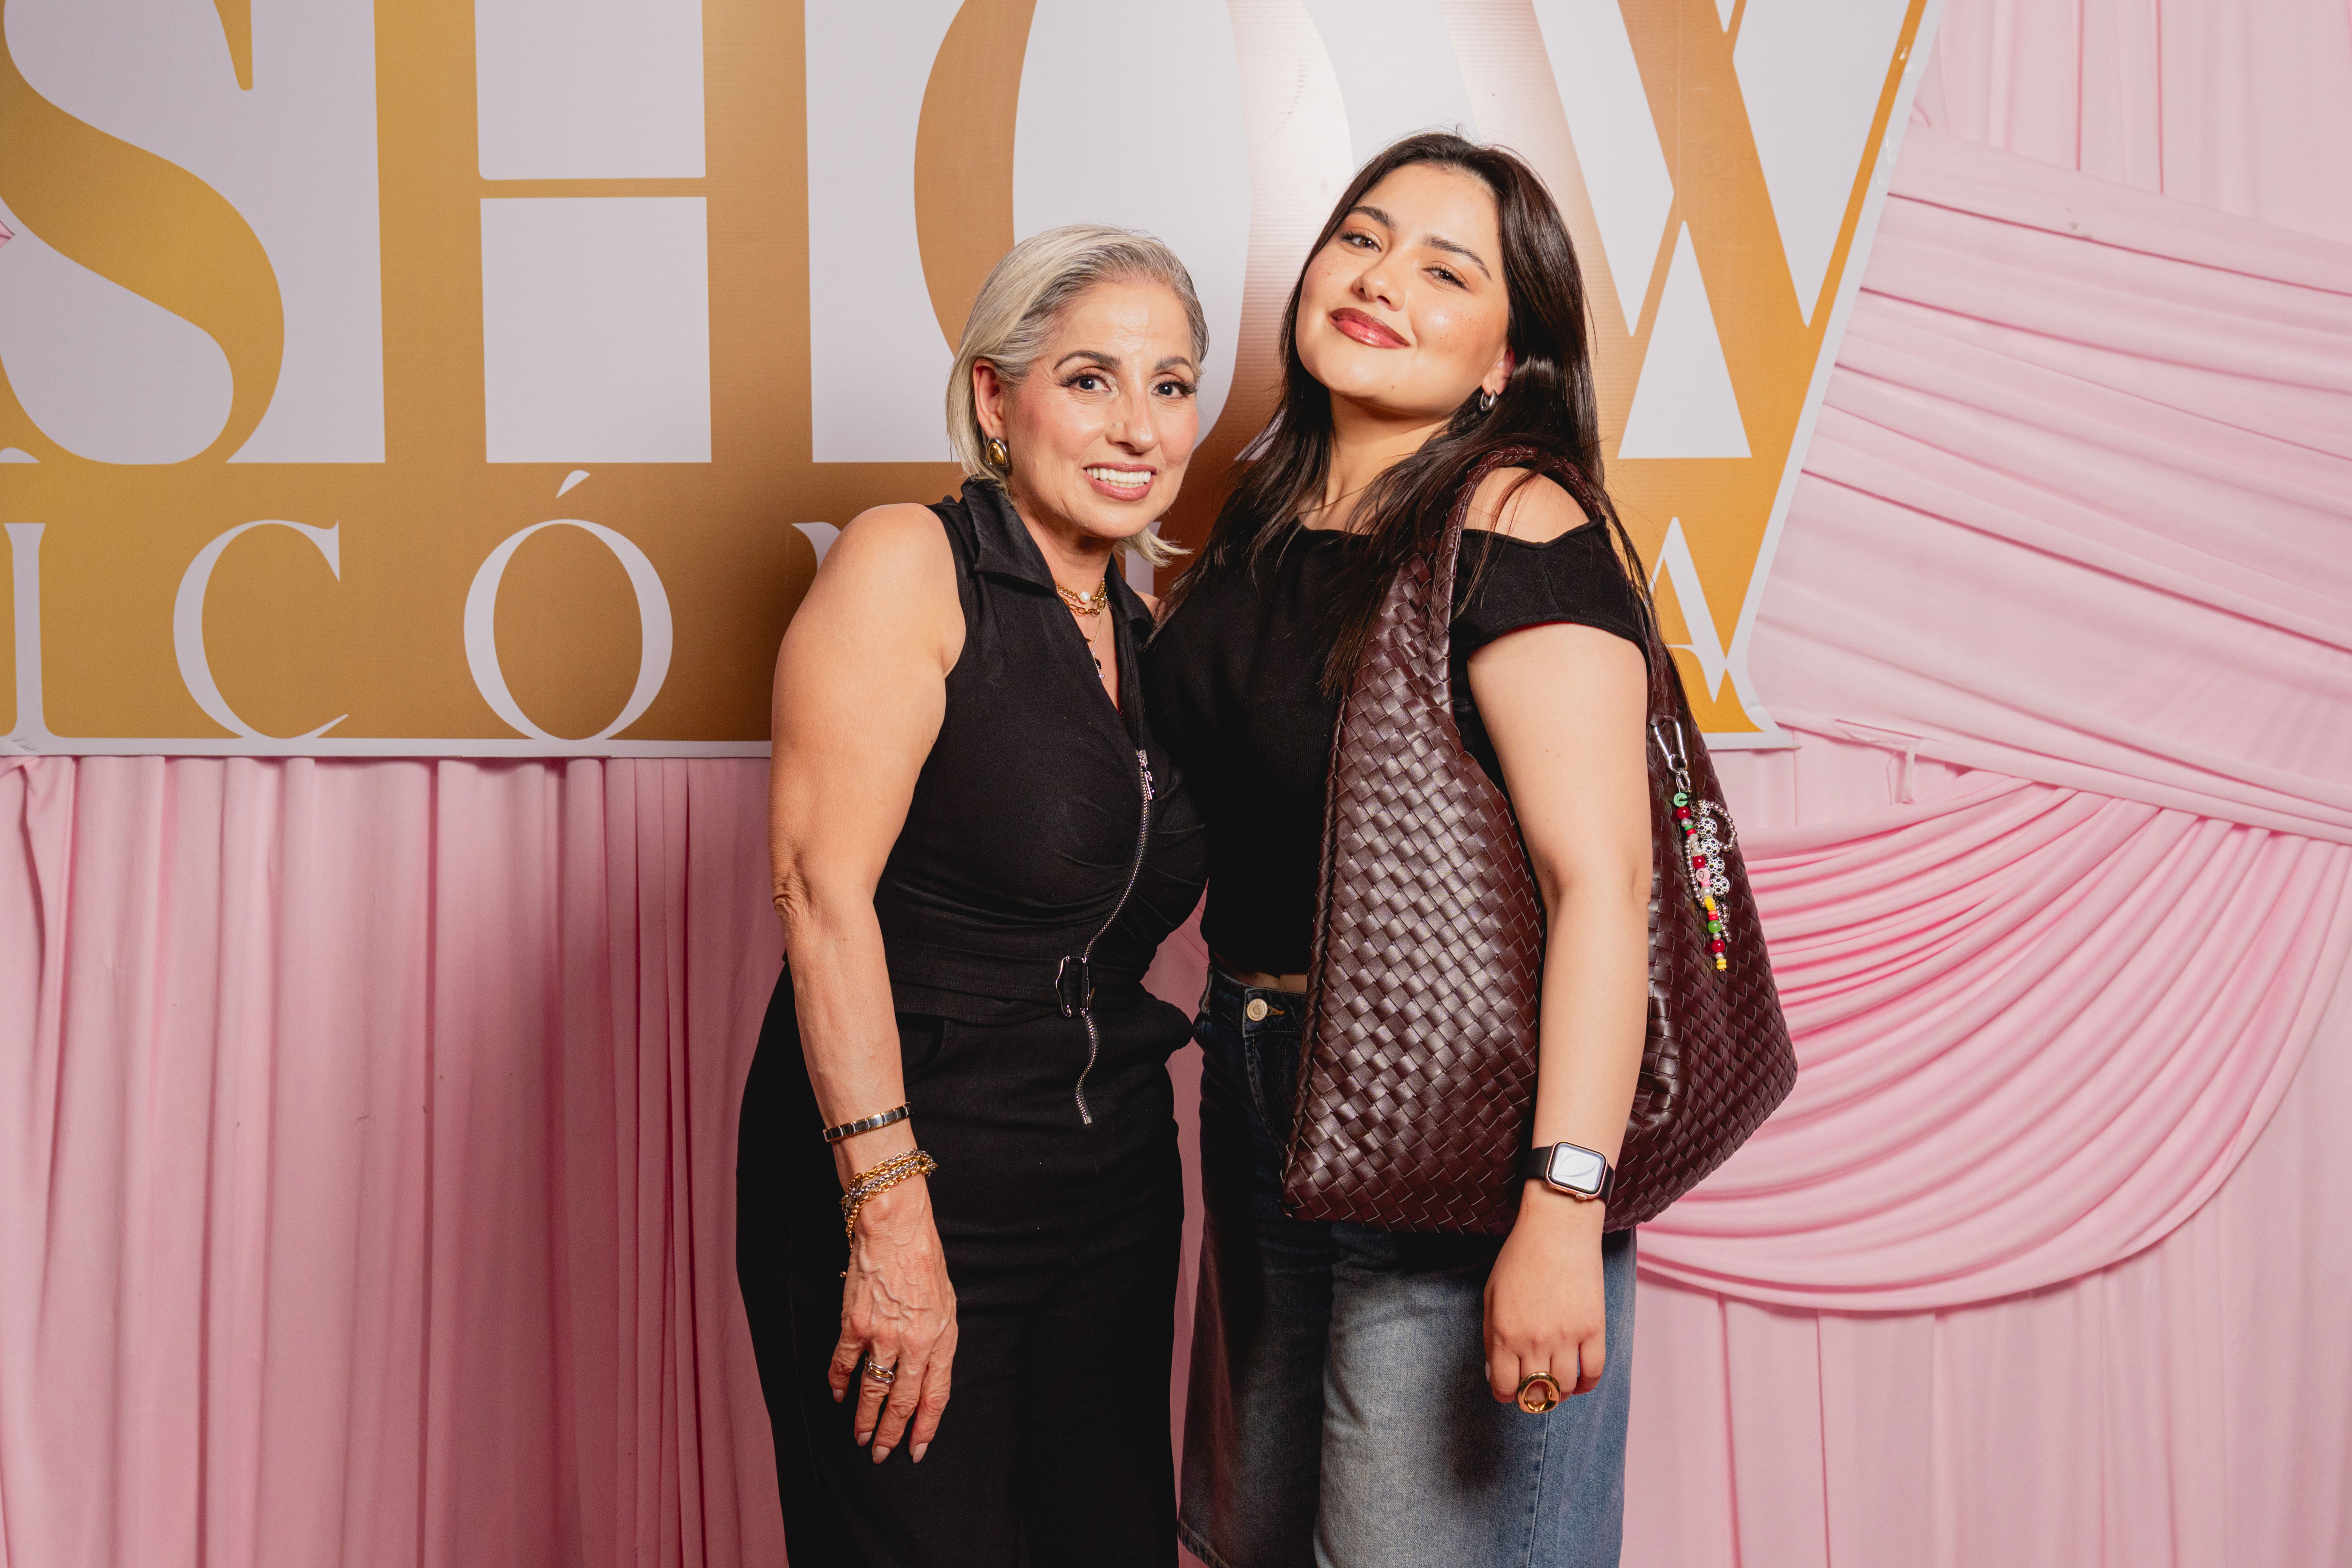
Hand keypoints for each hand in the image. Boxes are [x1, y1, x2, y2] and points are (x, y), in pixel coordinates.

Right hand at [830, 1176, 957, 1462]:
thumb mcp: (947, 1306)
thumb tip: (926, 1376)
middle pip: (902, 1402)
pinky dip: (837, 1384)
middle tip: (880, 1453)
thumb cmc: (924, 1263)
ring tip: (860, 1437)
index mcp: (940, 1339)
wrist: (895, 1231)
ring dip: (864, 1419)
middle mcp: (913, 1344)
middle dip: (891, 1434)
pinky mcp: (854, 1326)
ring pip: (872, 1391)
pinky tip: (837, 1396)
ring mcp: (882, 1336)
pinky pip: (843, 1365)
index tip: (915, 1449)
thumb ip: (938, 1344)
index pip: (935, 1397)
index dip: (924, 1427)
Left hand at [1483, 1187, 1607, 1404]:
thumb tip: (1495, 1375)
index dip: (1506, 1394)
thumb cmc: (1519, 1258)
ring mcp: (1566, 1336)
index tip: (1509, 1390)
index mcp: (1504, 1333)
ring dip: (1559, 1393)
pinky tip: (1579, 1381)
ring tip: (1556, 1385)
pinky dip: (1586, 1384)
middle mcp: (1534, 1340)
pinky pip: (1593, 1372)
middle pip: (1536, 1392)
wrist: (1557, 1229)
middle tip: (1533, 1389)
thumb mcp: (1491, 1295)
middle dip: (1532, 1397)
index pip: (1505, 1387)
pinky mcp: (1593, 1328)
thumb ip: (1490, 1337)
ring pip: (1564, 1387)